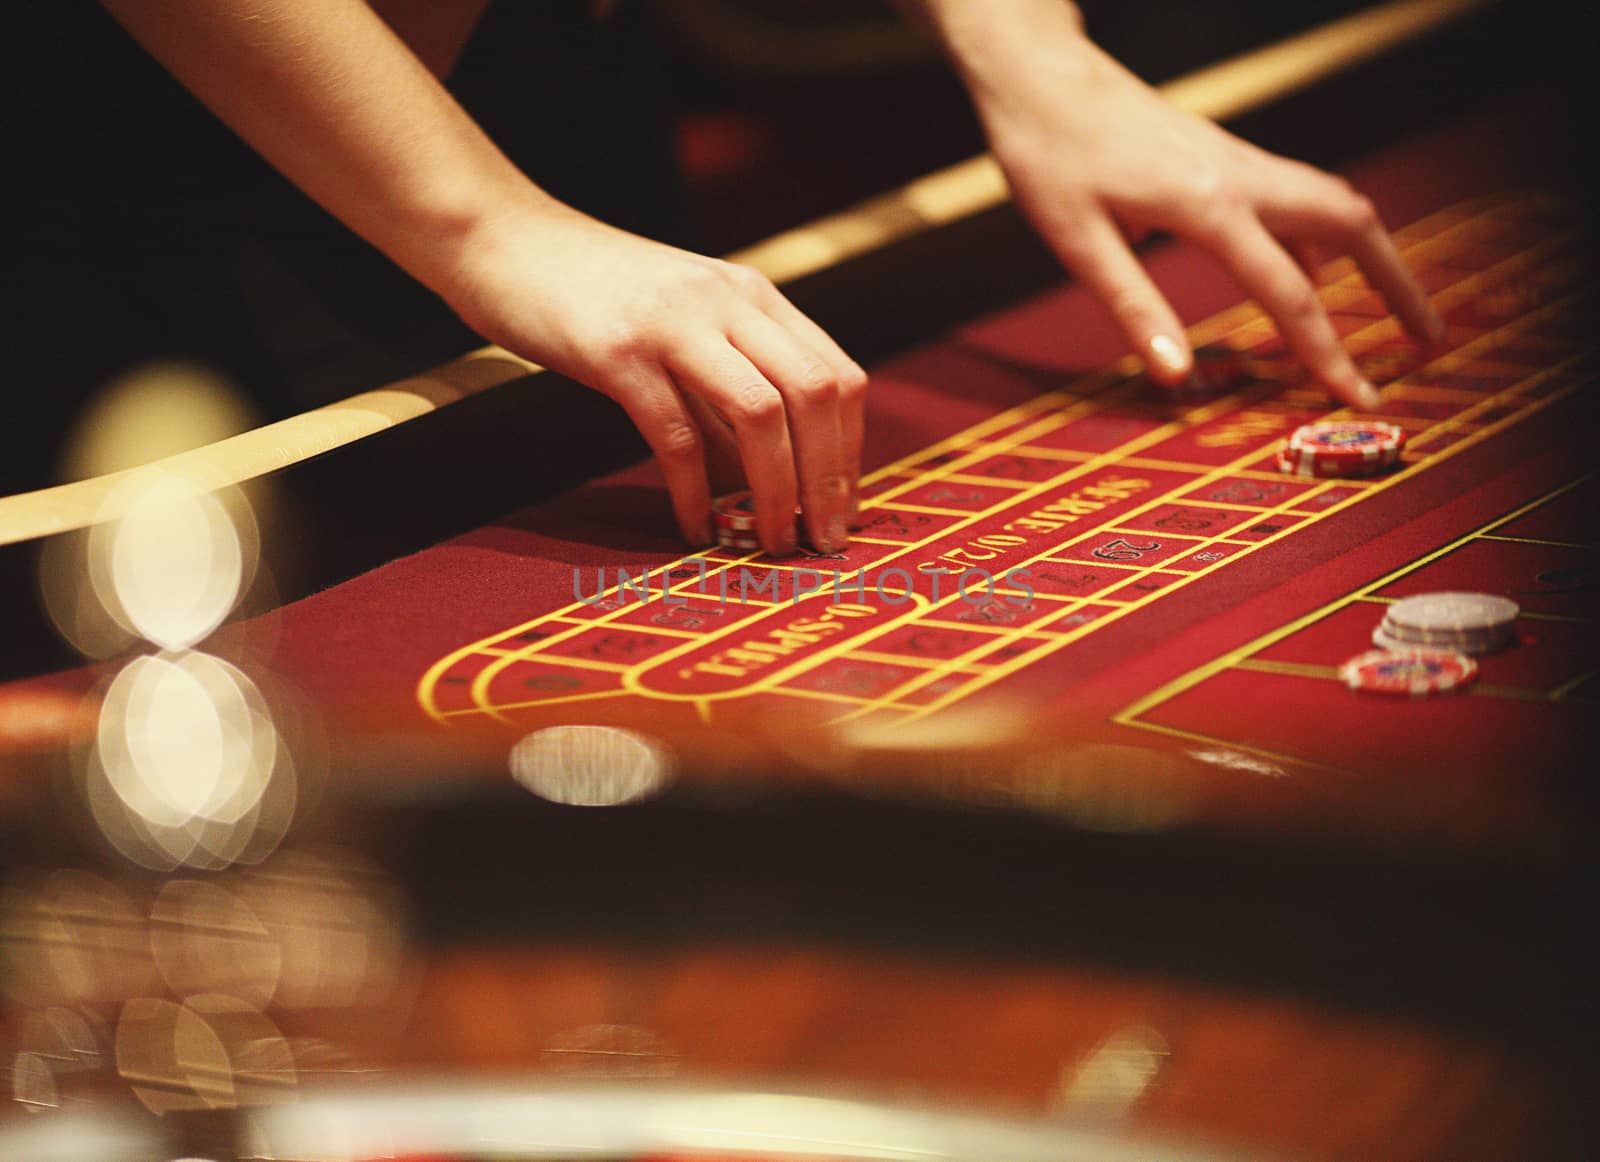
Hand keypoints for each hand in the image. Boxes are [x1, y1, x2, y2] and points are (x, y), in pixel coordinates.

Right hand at [446, 201, 866, 552]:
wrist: (502, 238)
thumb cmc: (592, 293)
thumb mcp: (682, 321)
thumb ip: (726, 382)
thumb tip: (766, 474)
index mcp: (753, 296)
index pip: (838, 376)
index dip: (850, 452)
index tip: (842, 509)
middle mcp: (727, 302)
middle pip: (815, 395)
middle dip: (828, 479)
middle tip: (822, 541)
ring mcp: (674, 323)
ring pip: (760, 415)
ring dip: (775, 491)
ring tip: (768, 542)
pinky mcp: (617, 351)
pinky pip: (676, 435)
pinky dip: (695, 493)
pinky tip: (696, 528)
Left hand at [972, 32, 1442, 406]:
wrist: (1040, 75)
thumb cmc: (1048, 154)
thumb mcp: (1075, 242)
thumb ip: (1132, 307)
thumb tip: (1178, 378)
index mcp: (1208, 205)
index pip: (1289, 293)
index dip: (1327, 353)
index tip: (1357, 396)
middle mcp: (1240, 175)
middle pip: (1354, 223)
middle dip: (1397, 283)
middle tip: (1427, 339)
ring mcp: (1238, 160)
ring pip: (1333, 203)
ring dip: (1372, 255)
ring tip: (1389, 312)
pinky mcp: (1225, 156)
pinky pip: (1295, 197)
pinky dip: (1320, 237)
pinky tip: (1309, 273)